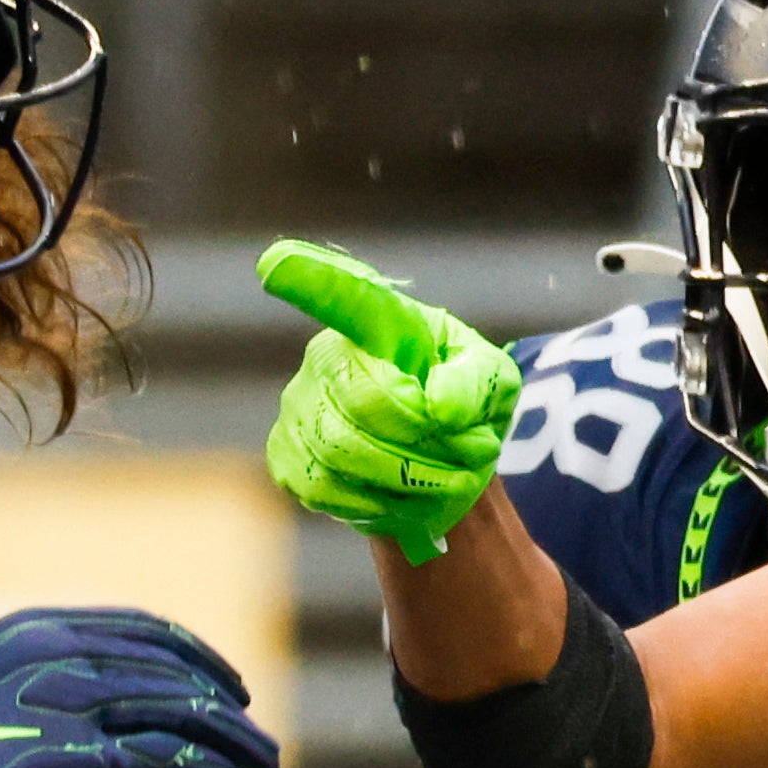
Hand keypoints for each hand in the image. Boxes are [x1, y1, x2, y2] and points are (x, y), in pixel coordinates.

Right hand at [0, 608, 278, 767]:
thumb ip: (68, 711)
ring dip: (232, 741)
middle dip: (225, 705)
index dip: (195, 656)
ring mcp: (72, 702)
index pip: (141, 631)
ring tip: (266, 764)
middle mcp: (59, 654)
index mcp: (35, 631)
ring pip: (181, 711)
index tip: (228, 686)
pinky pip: (167, 760)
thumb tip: (143, 747)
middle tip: (259, 735)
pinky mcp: (82, 757)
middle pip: (172, 669)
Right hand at [258, 239, 521, 562]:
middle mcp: (329, 354)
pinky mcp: (286, 453)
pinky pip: (320, 486)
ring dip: (405, 479)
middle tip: (468, 457)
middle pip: (364, 402)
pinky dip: (368, 503)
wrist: (440, 468)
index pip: (348, 298)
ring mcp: (298, 404)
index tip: (273, 264)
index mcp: (382, 324)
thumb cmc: (467, 410)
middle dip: (422, 441)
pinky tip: (393, 498)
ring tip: (443, 482)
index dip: (311, 280)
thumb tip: (439, 409)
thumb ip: (473, 384)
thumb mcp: (494, 386)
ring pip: (342, 451)